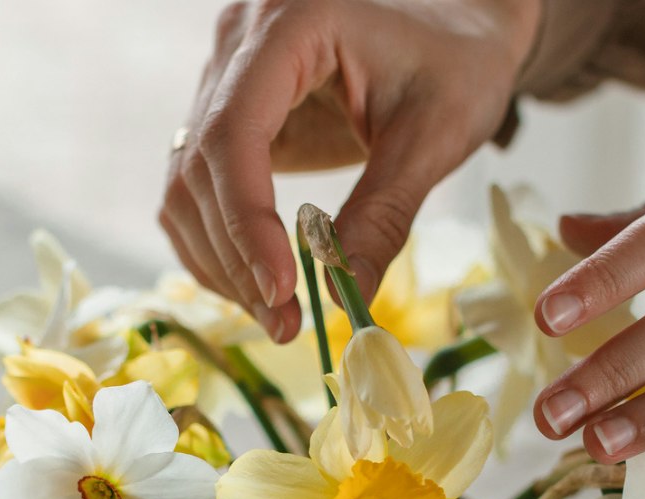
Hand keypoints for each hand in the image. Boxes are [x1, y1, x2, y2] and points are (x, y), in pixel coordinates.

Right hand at [162, 0, 541, 341]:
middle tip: (285, 323)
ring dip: (220, 260)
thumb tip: (342, 298)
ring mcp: (225, 74)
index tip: (282, 289)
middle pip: (200, 165)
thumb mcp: (435, 135)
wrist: (459, 22)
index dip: (247, 220)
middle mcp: (240, 41)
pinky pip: (197, 185)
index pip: (236, 132)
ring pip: (185, 182)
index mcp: (291, 22)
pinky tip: (259, 284)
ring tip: (277, 315)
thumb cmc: (458, 60)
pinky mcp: (229, 109)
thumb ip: (384, 215)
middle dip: (235, 257)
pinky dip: (219, 242)